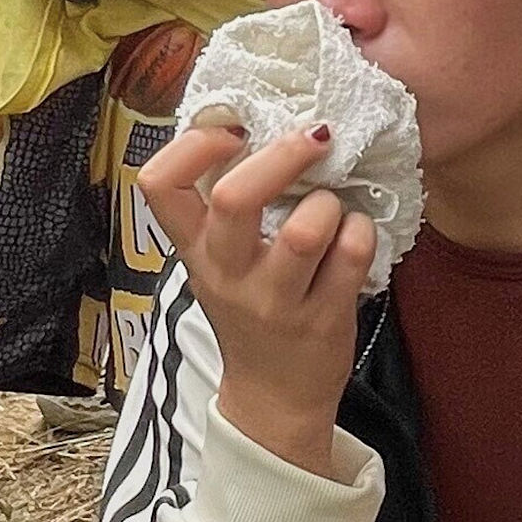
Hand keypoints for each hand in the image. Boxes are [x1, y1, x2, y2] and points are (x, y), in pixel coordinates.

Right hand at [135, 121, 376, 471]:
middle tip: (313, 139)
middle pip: (234, 197)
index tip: (233, 131)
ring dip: (330, 202)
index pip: (158, 185)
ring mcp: (274, 300)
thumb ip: (225, 205)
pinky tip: (356, 237)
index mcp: (195, 249)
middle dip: (282, 155)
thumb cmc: (250, 310)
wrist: (274, 398)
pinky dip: (363, 232)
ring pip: (305, 229)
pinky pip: (354, 254)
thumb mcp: (220, 261)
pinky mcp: (323, 319)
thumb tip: (257, 123)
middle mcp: (227, 273)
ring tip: (334, 208)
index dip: (192, 144)